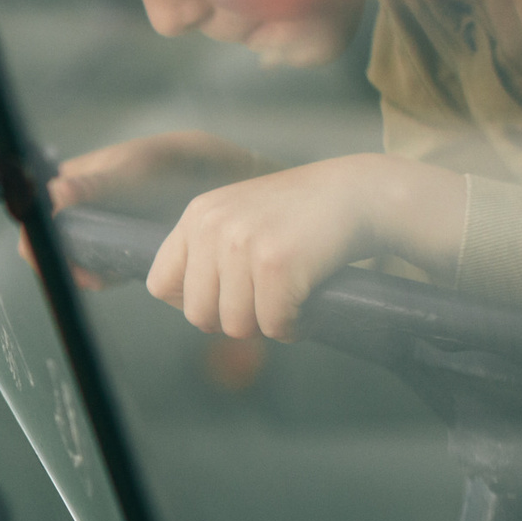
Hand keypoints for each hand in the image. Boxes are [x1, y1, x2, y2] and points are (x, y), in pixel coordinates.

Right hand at [21, 133, 263, 289]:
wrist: (210, 174)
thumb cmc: (166, 163)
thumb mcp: (131, 172)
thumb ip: (94, 184)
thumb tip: (56, 192)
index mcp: (68, 182)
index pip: (36, 215)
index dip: (36, 240)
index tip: (52, 259)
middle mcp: (77, 207)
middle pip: (50, 242)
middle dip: (60, 263)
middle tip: (85, 275)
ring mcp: (97, 228)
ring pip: (72, 258)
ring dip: (80, 272)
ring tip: (99, 279)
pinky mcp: (116, 246)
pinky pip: (97, 267)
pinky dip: (99, 276)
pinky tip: (111, 278)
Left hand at [145, 154, 463, 340]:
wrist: (360, 193)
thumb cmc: (303, 216)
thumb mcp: (241, 219)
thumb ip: (209, 254)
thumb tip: (193, 314)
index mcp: (197, 215)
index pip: (161, 284)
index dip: (193, 303)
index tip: (227, 299)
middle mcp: (212, 226)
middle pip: (198, 315)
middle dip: (235, 320)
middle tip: (268, 304)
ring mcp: (242, 243)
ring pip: (236, 326)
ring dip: (270, 324)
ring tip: (293, 299)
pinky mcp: (276, 263)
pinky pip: (275, 327)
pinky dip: (298, 326)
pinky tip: (313, 305)